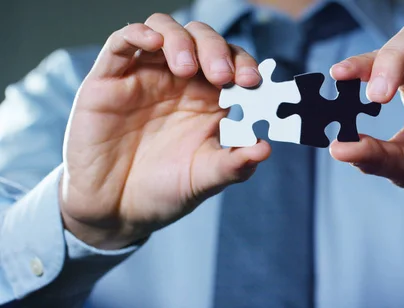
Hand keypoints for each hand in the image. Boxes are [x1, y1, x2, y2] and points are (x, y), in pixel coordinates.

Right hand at [60, 14, 270, 248]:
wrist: (115, 212)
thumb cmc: (163, 191)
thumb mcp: (204, 180)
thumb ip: (235, 165)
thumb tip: (265, 148)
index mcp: (208, 100)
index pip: (233, 64)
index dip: (245, 65)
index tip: (253, 82)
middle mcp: (178, 82)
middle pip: (203, 40)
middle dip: (217, 50)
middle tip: (223, 77)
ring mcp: (144, 77)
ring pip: (165, 30)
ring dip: (182, 40)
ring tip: (187, 68)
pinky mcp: (109, 81)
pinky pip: (121, 42)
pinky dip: (139, 33)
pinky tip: (153, 43)